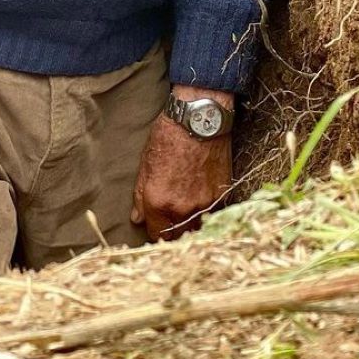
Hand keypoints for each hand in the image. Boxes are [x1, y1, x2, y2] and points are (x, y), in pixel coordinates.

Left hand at [130, 87, 233, 241]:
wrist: (198, 120)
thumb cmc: (168, 137)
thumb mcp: (145, 164)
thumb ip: (140, 196)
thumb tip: (137, 218)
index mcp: (158, 202)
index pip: (156, 236)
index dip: (155, 232)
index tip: (157, 226)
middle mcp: (181, 209)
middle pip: (177, 238)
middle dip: (173, 233)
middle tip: (171, 222)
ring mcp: (203, 204)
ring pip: (196, 229)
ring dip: (190, 226)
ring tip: (186, 213)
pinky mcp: (221, 196)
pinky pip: (212, 215)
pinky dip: (206, 212)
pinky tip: (200, 199)